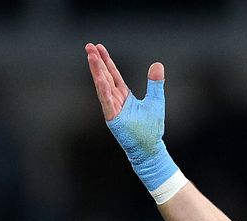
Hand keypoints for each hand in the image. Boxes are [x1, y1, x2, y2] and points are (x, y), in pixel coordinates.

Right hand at [84, 43, 178, 192]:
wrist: (149, 149)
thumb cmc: (151, 129)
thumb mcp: (155, 101)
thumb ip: (155, 83)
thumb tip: (157, 64)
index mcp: (125, 96)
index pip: (113, 75)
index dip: (107, 62)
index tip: (98, 48)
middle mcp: (116, 101)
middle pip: (105, 77)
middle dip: (97, 62)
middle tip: (89, 46)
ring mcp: (113, 109)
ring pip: (103, 86)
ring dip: (97, 71)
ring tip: (91, 55)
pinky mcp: (113, 118)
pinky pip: (107, 100)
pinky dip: (103, 88)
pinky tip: (99, 77)